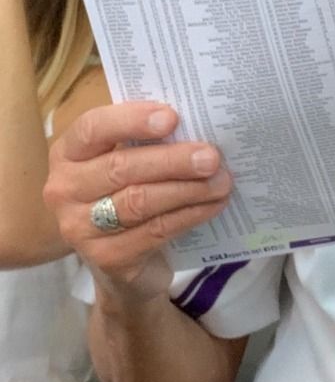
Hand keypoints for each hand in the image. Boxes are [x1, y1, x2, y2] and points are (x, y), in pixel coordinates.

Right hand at [45, 103, 231, 303]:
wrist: (127, 264)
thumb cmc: (131, 195)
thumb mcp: (133, 163)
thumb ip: (151, 142)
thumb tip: (200, 123)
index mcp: (69, 154)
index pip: (92, 129)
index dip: (131, 121)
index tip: (172, 117)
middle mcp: (64, 189)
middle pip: (121, 168)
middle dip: (173, 160)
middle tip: (212, 157)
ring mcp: (80, 227)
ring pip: (139, 201)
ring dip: (188, 189)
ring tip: (222, 182)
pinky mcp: (107, 257)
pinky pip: (155, 230)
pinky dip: (190, 215)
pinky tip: (214, 205)